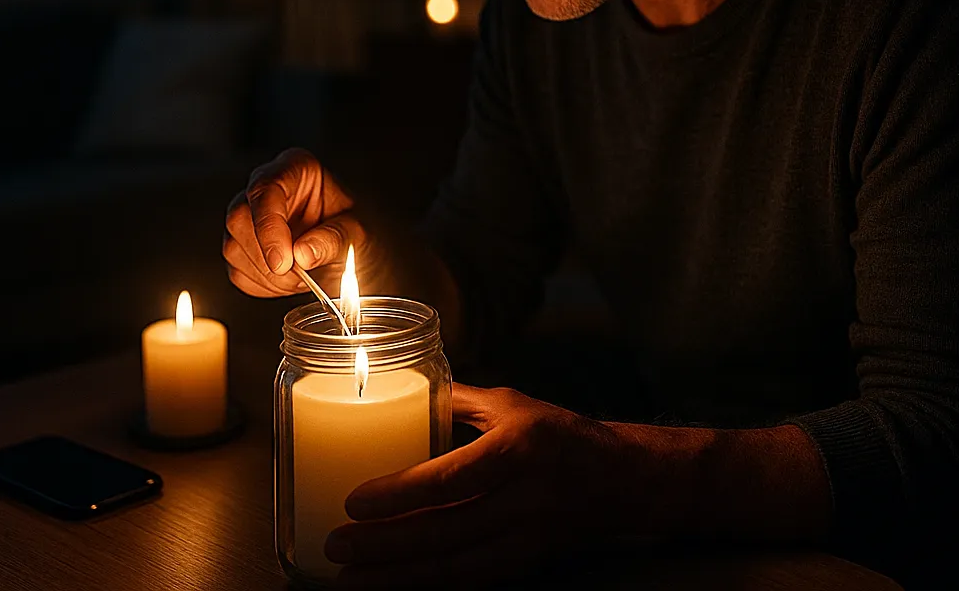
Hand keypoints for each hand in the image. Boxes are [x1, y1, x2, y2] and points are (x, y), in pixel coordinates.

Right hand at [223, 147, 366, 297]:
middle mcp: (266, 187)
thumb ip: (333, 239)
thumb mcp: (358, 233)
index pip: (265, 189)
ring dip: (267, 276)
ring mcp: (249, 216)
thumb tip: (301, 254)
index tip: (283, 262)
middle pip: (240, 218)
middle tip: (301, 278)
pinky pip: (237, 270)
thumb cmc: (358, 233)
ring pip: (233, 246)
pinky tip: (290, 283)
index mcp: (296, 168)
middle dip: (268, 257)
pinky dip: (263, 286)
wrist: (355, 256)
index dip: (269, 227)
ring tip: (304, 279)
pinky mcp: (242, 246)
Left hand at [325, 384, 673, 588]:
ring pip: (455, 568)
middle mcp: (524, 498)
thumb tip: (405, 388)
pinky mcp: (525, 564)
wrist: (622, 480)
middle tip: (337, 547)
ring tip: (351, 580)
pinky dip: (430, 587)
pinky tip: (396, 586)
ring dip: (399, 578)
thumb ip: (458, 400)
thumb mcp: (512, 404)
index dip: (402, 493)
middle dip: (386, 545)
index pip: (453, 476)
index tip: (355, 499)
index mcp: (518, 448)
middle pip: (446, 532)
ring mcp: (527, 538)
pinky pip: (471, 581)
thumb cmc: (559, 434)